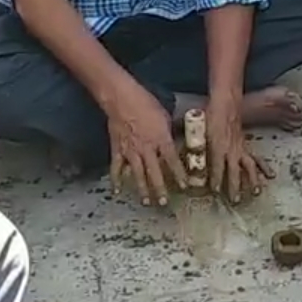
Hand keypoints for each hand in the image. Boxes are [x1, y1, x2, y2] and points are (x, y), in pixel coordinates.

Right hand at [103, 82, 186, 205]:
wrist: (121, 98)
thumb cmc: (145, 103)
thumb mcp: (165, 115)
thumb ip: (170, 131)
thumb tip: (177, 139)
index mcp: (161, 139)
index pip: (173, 161)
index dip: (179, 175)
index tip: (185, 186)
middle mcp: (147, 148)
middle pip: (155, 173)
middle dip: (160, 189)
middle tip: (164, 203)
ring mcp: (131, 151)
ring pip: (137, 174)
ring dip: (142, 189)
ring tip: (146, 202)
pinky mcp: (117, 150)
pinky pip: (117, 168)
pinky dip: (116, 180)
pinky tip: (117, 191)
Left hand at [205, 96, 273, 201]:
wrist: (227, 103)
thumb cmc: (211, 115)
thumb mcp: (199, 130)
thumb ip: (195, 145)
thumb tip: (185, 158)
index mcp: (219, 145)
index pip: (217, 166)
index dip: (216, 179)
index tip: (215, 190)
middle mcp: (232, 149)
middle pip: (235, 171)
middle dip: (235, 187)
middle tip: (234, 200)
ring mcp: (241, 148)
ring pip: (249, 167)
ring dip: (253, 180)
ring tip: (255, 192)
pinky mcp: (246, 147)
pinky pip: (256, 159)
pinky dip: (263, 168)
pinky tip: (270, 176)